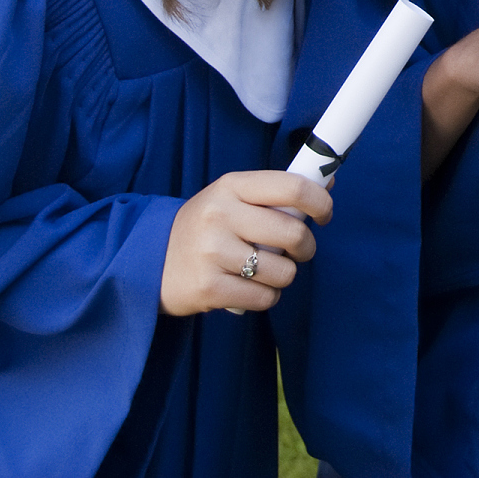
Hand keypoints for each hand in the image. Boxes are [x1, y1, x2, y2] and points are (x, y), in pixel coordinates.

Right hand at [159, 170, 333, 315]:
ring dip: (283, 275)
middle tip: (297, 250)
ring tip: (264, 270)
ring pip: (283, 271)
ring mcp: (212, 252)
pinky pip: (265, 298)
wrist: (149, 260)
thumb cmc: (207, 226)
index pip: (292, 187)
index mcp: (232, 186)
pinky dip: (266, 296)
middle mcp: (220, 215)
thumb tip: (328, 181)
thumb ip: (276, 191)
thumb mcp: (233, 198)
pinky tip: (250, 288)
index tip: (325, 214)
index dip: (320, 202)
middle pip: (294, 233)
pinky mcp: (209, 289)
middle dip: (306, 247)